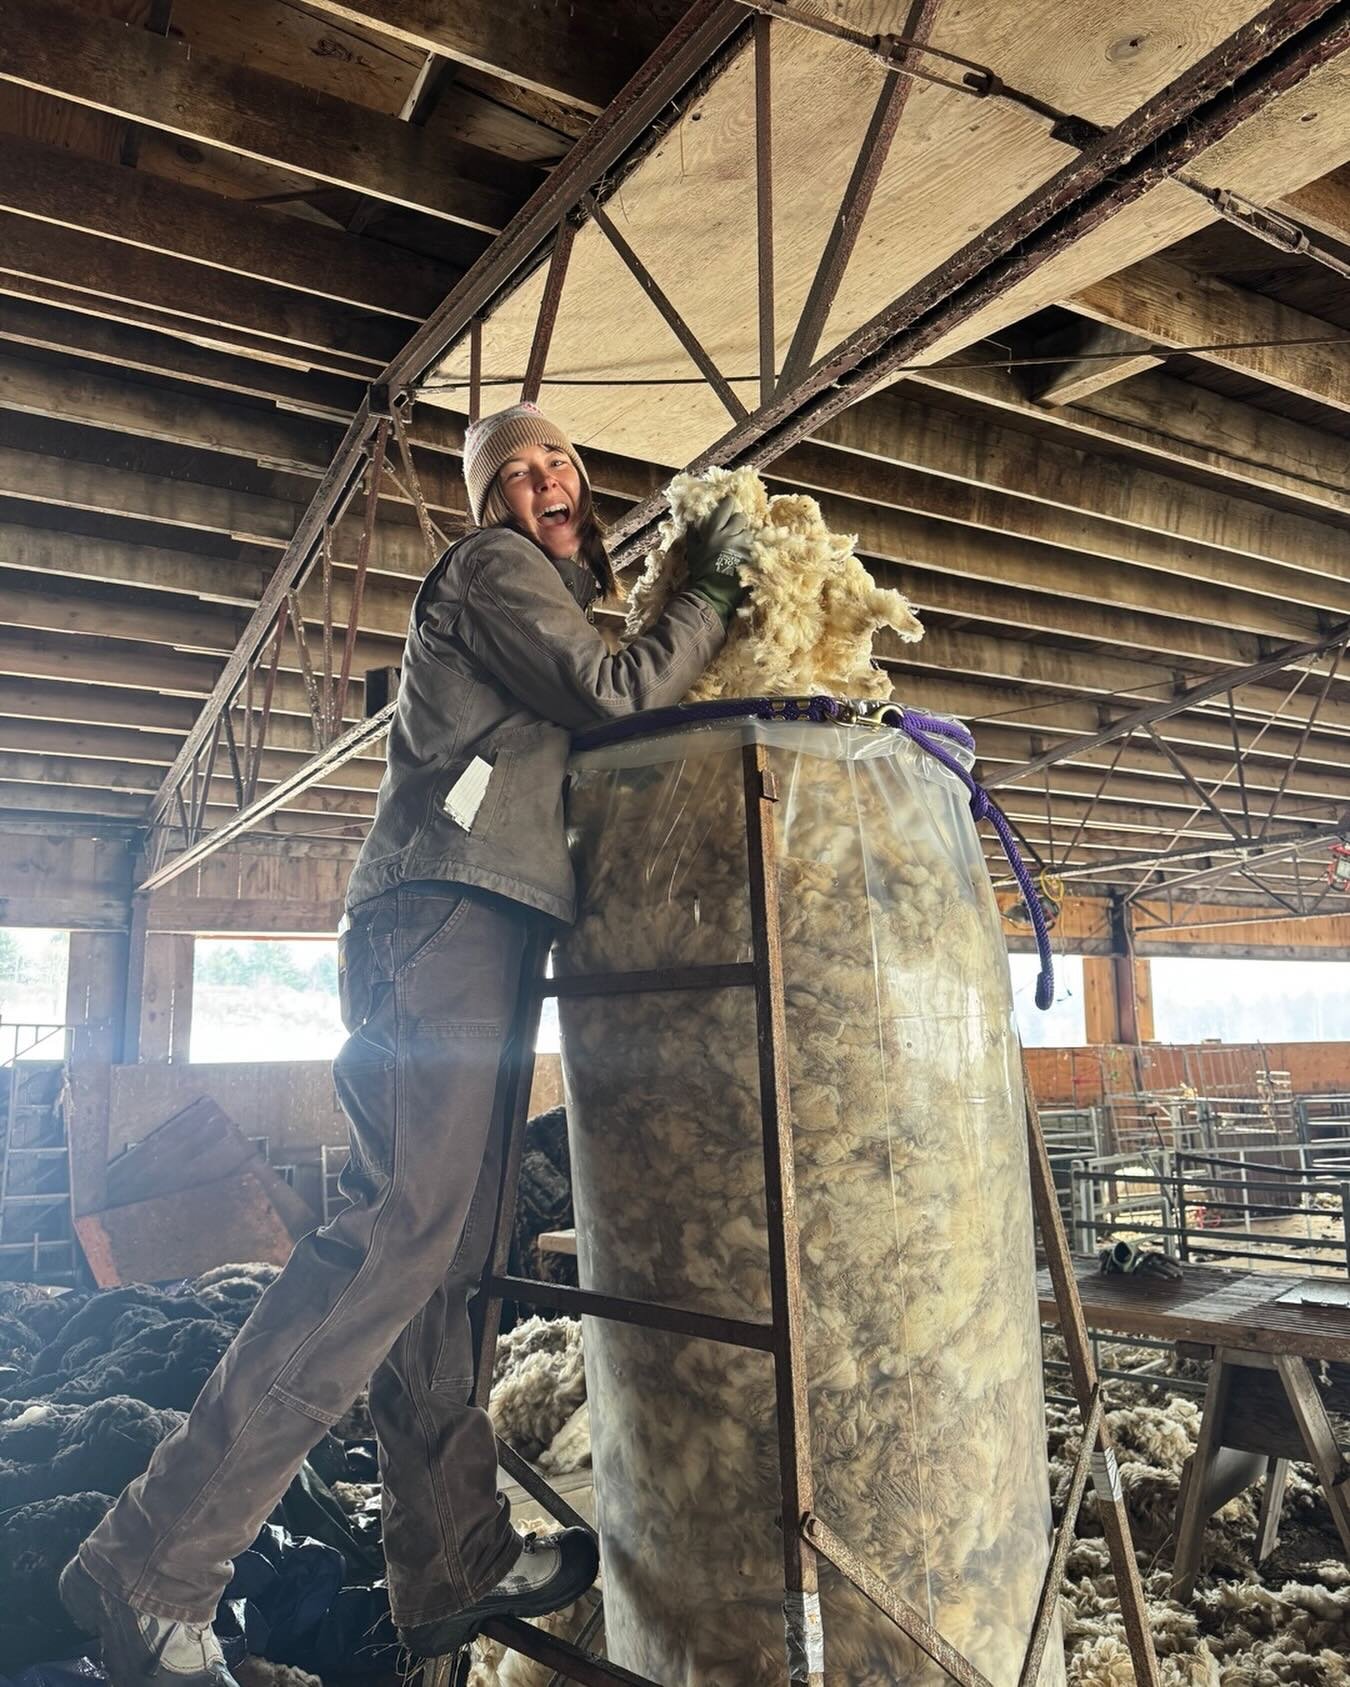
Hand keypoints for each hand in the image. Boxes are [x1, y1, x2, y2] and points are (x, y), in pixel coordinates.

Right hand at [684, 495, 753, 623]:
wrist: (712, 593)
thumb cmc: (700, 572)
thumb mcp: (693, 552)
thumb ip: (693, 535)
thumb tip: (693, 521)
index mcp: (714, 532)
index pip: (725, 509)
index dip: (729, 503)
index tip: (730, 503)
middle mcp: (729, 535)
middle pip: (741, 518)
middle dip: (738, 521)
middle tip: (734, 529)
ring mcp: (742, 546)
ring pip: (749, 532)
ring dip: (745, 536)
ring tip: (739, 545)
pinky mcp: (751, 556)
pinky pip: (754, 546)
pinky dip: (751, 549)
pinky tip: (745, 555)